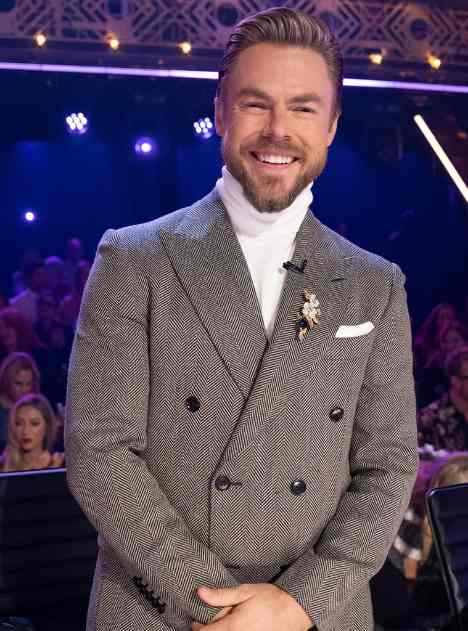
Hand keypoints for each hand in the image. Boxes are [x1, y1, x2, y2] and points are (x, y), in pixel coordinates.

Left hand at [192, 583, 311, 630]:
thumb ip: (221, 595)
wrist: (295, 611)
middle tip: (208, 623)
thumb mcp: (245, 592)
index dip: (198, 629)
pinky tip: (235, 627)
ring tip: (224, 624)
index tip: (195, 623)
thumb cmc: (270, 599)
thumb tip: (200, 592)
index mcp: (233, 626)